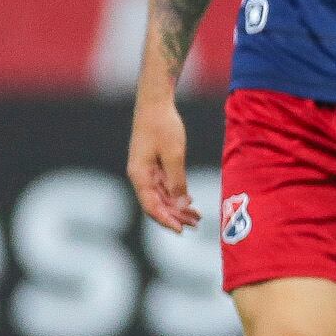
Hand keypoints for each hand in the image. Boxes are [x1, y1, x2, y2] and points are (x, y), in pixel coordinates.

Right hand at [128, 95, 197, 231]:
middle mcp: (140, 176)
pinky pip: (164, 186)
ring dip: (177, 207)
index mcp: (139, 175)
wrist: (155, 104)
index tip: (181, 230)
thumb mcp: (174, 154)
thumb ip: (177, 180)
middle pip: (156, 204)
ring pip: (161, 196)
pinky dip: (176, 195)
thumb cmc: (163, 126)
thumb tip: (181, 203)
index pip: (151, 206)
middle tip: (196, 225)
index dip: (166, 220)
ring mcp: (146, 171)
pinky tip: (189, 202)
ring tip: (196, 217)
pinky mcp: (153, 165)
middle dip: (175, 216)